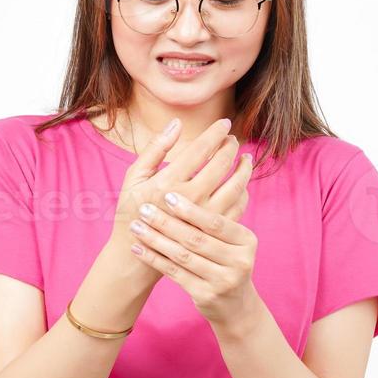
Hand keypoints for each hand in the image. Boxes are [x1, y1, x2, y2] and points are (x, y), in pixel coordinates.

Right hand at [107, 116, 252, 288]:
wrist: (136, 255)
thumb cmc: (132, 210)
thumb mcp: (134, 177)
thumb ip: (155, 148)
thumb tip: (177, 122)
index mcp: (168, 183)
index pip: (200, 149)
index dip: (216, 132)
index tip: (225, 122)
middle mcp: (190, 200)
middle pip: (221, 164)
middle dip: (231, 146)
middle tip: (232, 139)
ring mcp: (205, 218)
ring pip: (236, 186)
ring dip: (244, 168)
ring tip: (245, 157)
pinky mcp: (214, 232)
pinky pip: (238, 206)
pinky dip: (243, 191)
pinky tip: (240, 182)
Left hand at [126, 186, 259, 329]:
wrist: (235, 305)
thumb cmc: (228, 261)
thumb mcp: (235, 240)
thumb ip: (223, 213)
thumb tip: (206, 171)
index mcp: (247, 241)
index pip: (215, 222)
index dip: (191, 210)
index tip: (168, 195)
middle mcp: (239, 261)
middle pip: (196, 239)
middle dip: (166, 222)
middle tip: (144, 208)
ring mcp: (222, 281)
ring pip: (183, 256)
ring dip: (156, 239)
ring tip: (136, 226)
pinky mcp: (205, 295)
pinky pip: (174, 273)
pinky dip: (154, 259)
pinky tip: (139, 248)